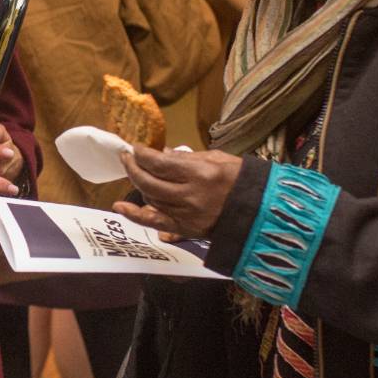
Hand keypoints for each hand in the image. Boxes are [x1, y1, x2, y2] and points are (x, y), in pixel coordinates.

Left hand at [112, 146, 242, 237]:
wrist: (258, 211)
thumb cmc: (240, 180)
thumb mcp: (217, 159)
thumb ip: (186, 157)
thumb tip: (161, 154)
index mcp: (199, 174)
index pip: (159, 163)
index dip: (142, 154)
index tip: (135, 148)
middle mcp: (189, 195)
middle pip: (149, 181)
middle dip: (132, 166)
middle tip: (126, 157)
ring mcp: (185, 214)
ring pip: (150, 198)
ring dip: (139, 184)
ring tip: (137, 173)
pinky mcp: (185, 229)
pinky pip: (153, 222)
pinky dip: (134, 214)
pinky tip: (119, 206)